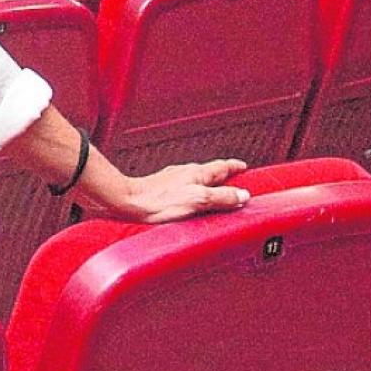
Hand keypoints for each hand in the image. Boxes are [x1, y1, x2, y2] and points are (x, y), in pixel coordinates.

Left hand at [85, 158, 250, 223]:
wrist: (127, 203)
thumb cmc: (158, 202)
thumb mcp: (198, 200)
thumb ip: (221, 197)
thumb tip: (242, 195)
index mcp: (197, 174)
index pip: (221, 167)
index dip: (234, 167)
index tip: (244, 167)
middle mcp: (184, 173)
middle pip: (210, 172)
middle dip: (223, 176)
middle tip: (235, 181)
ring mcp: (172, 181)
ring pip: (197, 180)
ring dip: (209, 185)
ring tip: (216, 193)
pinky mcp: (162, 191)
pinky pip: (185, 189)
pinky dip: (194, 193)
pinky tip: (191, 202)